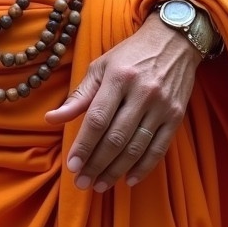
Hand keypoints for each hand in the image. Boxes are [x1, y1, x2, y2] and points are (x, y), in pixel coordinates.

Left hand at [45, 12, 200, 190]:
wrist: (174, 42)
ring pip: (136, 147)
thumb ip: (79, 95)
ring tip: (100, 184)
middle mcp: (141, 92)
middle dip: (96, 164)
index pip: (97, 119)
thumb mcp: (101, 65)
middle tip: (82, 182)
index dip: (83, 145)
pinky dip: (143, 168)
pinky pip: (158, 149)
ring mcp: (161, 106)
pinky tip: (128, 179)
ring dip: (116, 170)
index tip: (72, 166)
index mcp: (118, 77)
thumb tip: (51, 119)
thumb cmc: (131, 54)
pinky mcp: (176, 116)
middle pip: (116, 137)